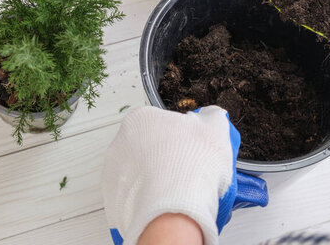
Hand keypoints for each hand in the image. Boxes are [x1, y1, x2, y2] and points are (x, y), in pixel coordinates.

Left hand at [102, 105, 267, 244]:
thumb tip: (212, 116)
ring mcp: (114, 174)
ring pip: (143, 174)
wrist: (175, 212)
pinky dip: (150, 201)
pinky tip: (168, 204)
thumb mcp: (216, 127)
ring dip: (159, 180)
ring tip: (182, 191)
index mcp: (141, 119)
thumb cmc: (191, 169)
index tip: (195, 149)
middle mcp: (121, 144)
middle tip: (190, 170)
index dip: (185, 137)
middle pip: (151, 148)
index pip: (165, 123)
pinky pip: (136, 197)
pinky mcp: (113, 201)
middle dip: (169, 159)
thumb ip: (212, 116)